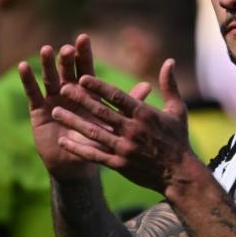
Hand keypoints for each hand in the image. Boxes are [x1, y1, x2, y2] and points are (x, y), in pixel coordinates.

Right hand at [19, 34, 149, 179]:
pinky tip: (23, 66)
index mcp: (88, 91)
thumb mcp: (112, 122)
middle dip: (67, 58)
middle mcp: (69, 91)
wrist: (77, 164)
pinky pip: (32, 93)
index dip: (84, 54)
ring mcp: (52, 98)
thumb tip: (148, 86)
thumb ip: (128, 103)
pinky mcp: (38, 109)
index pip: (86, 68)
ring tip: (46, 50)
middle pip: (67, 70)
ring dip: (47, 64)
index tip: (84, 38)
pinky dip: (28, 80)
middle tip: (68, 48)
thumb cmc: (97, 141)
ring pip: (50, 77)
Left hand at [51, 58, 197, 193]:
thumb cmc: (178, 140)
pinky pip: (94, 155)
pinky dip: (78, 148)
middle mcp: (132, 130)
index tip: (82, 77)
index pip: (117, 96)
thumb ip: (170, 85)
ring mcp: (124, 148)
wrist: (180, 174)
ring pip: (93, 132)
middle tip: (63, 87)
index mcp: (144, 114)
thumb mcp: (178, 110)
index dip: (98, 86)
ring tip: (55, 111)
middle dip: (80, 99)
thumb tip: (169, 61)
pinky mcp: (119, 164)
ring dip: (73, 121)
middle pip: (101, 112)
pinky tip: (63, 141)